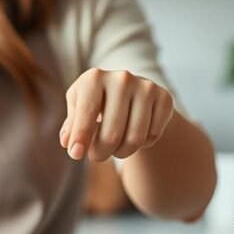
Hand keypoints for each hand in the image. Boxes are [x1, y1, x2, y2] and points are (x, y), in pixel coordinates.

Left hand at [59, 69, 174, 161]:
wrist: (131, 93)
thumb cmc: (95, 104)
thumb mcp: (78, 110)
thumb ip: (71, 126)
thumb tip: (68, 143)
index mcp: (93, 78)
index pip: (86, 114)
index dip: (80, 138)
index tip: (76, 155)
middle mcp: (121, 78)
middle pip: (111, 135)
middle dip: (100, 153)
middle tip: (97, 156)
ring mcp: (146, 87)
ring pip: (134, 139)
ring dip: (121, 153)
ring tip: (114, 148)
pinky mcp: (164, 98)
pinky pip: (152, 136)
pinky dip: (142, 145)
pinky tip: (136, 134)